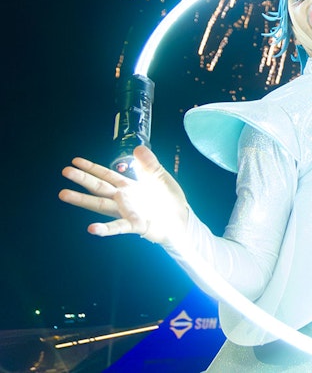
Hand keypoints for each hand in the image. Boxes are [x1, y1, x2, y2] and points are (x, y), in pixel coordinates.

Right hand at [59, 146, 189, 245]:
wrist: (181, 219)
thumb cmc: (169, 199)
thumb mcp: (160, 177)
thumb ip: (149, 164)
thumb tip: (138, 147)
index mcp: (128, 186)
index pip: (106, 175)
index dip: (91, 168)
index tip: (75, 161)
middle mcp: (123, 199)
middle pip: (99, 187)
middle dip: (82, 179)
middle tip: (65, 171)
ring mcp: (127, 212)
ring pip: (101, 205)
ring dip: (82, 200)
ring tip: (64, 194)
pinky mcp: (136, 224)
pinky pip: (119, 226)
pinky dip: (105, 228)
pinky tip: (92, 228)